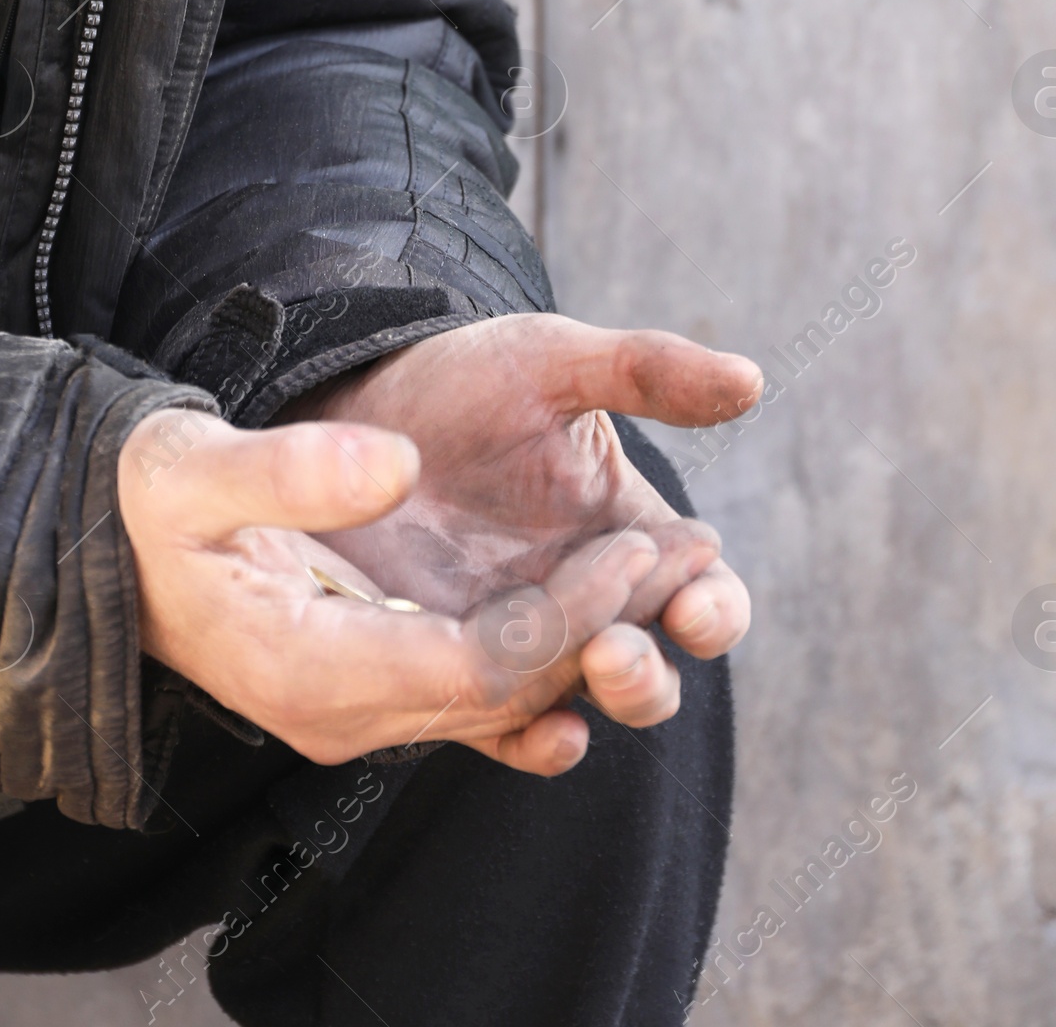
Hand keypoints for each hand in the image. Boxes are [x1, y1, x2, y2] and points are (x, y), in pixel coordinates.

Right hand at [116, 397, 737, 776]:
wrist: (112, 541)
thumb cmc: (151, 500)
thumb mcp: (196, 465)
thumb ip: (292, 466)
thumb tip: (393, 462)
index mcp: (302, 667)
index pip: (472, 665)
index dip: (565, 615)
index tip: (634, 543)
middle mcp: (340, 711)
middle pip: (504, 694)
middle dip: (603, 633)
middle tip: (679, 555)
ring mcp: (358, 707)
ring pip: (501, 699)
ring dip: (591, 647)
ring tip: (677, 579)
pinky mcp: (373, 684)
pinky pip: (477, 697)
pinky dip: (546, 668)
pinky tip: (607, 634)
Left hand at [283, 313, 760, 737]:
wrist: (354, 410)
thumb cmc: (465, 381)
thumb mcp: (551, 360)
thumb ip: (646, 370)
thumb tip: (752, 380)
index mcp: (633, 541)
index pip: (704, 596)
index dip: (712, 609)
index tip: (695, 603)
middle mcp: (587, 606)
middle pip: (649, 675)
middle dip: (645, 676)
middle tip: (613, 647)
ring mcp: (520, 645)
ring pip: (580, 705)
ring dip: (593, 703)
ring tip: (584, 665)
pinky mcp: (451, 671)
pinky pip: (499, 730)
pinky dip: (527, 745)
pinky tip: (543, 732)